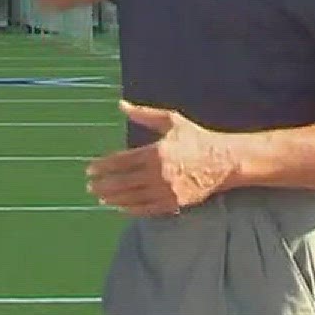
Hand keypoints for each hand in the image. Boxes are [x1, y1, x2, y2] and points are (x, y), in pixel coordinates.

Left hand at [85, 101, 235, 217]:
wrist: (224, 161)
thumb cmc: (196, 138)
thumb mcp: (171, 120)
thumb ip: (144, 115)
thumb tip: (121, 105)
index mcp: (155, 152)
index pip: (121, 162)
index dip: (103, 167)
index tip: (90, 170)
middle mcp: (158, 174)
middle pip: (123, 182)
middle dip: (103, 185)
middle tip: (90, 187)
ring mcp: (166, 191)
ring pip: (132, 198)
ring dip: (114, 199)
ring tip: (101, 198)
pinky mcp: (174, 203)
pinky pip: (147, 209)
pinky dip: (132, 209)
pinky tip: (121, 208)